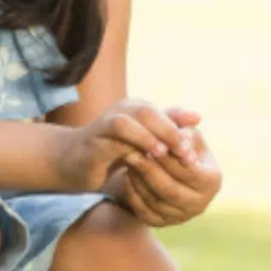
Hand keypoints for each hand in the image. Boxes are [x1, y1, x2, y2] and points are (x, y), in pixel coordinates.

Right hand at [54, 99, 185, 191]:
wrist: (72, 162)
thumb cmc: (112, 151)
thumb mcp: (143, 140)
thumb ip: (167, 126)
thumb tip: (197, 117)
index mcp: (135, 108)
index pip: (163, 112)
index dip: (181, 128)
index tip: (195, 150)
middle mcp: (120, 111)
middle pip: (148, 112)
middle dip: (169, 132)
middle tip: (185, 153)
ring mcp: (104, 124)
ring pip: (129, 122)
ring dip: (150, 138)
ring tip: (166, 155)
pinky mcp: (93, 141)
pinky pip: (112, 141)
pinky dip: (130, 149)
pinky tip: (143, 161)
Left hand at [113, 109, 218, 226]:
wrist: (167, 168)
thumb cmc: (178, 143)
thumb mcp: (183, 130)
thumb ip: (183, 124)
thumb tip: (185, 128)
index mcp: (213, 180)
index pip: (188, 170)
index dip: (169, 157)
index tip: (151, 142)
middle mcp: (201, 203)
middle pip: (170, 189)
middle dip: (150, 169)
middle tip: (131, 152)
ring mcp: (181, 217)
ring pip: (155, 201)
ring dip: (139, 180)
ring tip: (127, 161)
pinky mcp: (162, 223)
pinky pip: (144, 212)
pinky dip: (133, 194)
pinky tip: (127, 176)